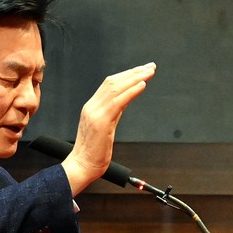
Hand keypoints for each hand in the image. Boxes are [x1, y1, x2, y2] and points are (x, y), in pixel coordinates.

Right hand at [61, 63, 154, 194]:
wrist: (82, 166)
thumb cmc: (93, 153)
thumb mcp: (105, 128)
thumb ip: (114, 113)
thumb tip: (126, 100)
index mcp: (92, 107)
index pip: (109, 84)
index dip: (127, 75)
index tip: (142, 71)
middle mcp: (92, 106)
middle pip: (113, 81)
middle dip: (134, 72)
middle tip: (151, 67)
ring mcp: (95, 113)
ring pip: (116, 88)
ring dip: (135, 78)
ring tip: (149, 72)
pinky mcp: (101, 121)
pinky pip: (118, 101)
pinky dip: (131, 91)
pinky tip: (142, 85)